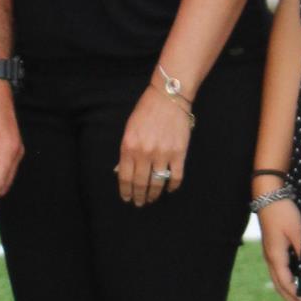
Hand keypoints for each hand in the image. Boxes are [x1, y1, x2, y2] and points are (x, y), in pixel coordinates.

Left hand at [115, 85, 191, 206]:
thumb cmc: (146, 111)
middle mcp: (145, 153)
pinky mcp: (179, 153)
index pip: (125, 177)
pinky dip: (172, 186)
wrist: (168, 97)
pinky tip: (169, 189)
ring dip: (154, 194)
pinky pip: (176, 177)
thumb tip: (122, 171)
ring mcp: (163, 154)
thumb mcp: (129, 129)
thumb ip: (126, 151)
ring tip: (152, 199)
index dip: (125, 191)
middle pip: (140, 183)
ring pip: (157, 183)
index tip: (127, 198)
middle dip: (139, 196)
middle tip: (139, 203)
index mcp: (129, 146)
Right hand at [257, 194, 300, 300]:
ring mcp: (270, 252)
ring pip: (279, 278)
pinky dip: (288, 279)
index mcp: (276, 256)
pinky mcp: (273, 246)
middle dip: (292, 299)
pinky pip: (280, 269)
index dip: (297, 297)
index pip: (286, 284)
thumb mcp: (298, 231)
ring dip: (290, 290)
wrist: (268, 194)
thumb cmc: (283, 211)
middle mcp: (271, 257)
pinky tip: (298, 279)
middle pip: (280, 285)